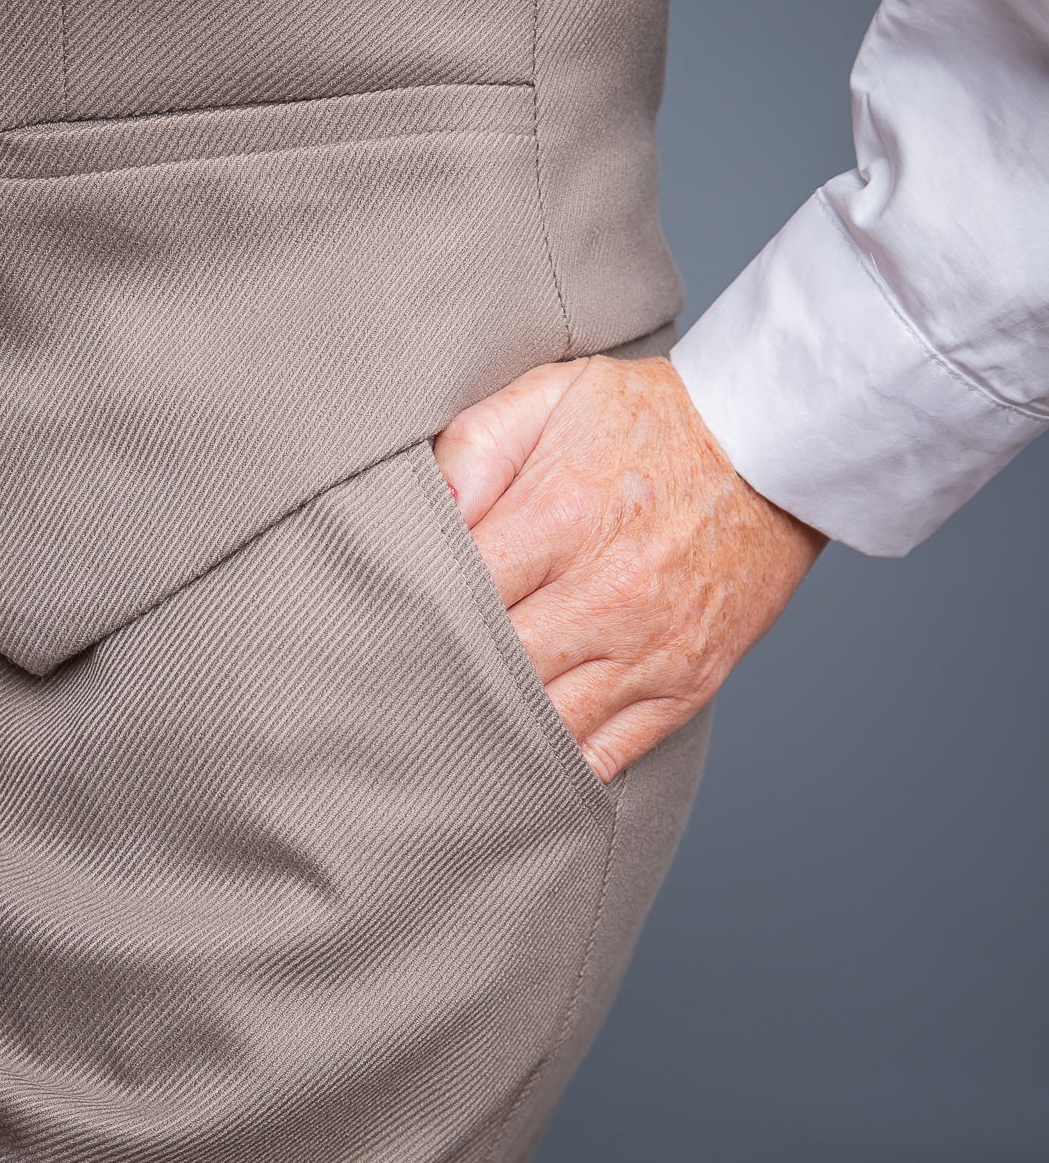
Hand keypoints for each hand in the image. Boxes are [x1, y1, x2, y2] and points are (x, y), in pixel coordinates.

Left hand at [433, 355, 824, 782]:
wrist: (775, 450)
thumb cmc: (651, 421)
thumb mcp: (554, 395)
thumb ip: (476, 446)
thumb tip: (430, 508)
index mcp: (563, 517)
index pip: (460, 592)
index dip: (415, 612)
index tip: (386, 621)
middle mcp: (607, 594)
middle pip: (496, 668)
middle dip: (445, 679)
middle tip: (396, 689)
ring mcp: (650, 650)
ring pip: (544, 726)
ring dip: (494, 732)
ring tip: (447, 730)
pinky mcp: (685, 686)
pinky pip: (608, 755)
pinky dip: (556, 767)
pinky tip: (515, 761)